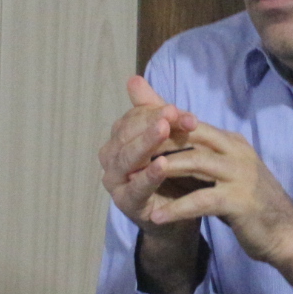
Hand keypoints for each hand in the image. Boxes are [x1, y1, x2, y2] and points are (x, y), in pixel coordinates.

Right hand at [100, 76, 207, 293]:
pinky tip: (162, 165)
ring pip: (128, 158)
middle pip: (128, 134)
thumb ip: (155, 111)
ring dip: (147, 143)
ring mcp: (115, 182)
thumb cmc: (174, 173)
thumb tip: (134, 79)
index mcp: (118, 139)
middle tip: (175, 113)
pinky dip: (148, 175)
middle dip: (153, 122)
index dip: (156, 111)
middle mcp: (111, 158)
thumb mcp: (169, 139)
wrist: (181, 214)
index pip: (134, 118)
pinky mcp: (126, 204)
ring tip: (165, 129)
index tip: (182, 109)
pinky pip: (136, 186)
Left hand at [137, 120, 292, 292]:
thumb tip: (172, 143)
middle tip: (127, 153)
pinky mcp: (239, 201)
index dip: (162, 127)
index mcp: (231, 142)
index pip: (191, 124)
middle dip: (157, 142)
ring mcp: (239, 174)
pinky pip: (202, 200)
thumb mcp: (224, 173)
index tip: (132, 134)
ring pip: (194, 162)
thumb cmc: (250, 202)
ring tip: (135, 178)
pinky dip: (178, 208)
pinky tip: (157, 217)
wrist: (284, 232)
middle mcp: (236, 151)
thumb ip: (199, 155)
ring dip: (163, 169)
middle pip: (191, 136)